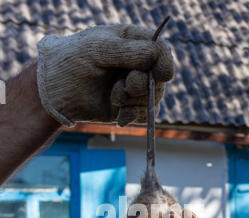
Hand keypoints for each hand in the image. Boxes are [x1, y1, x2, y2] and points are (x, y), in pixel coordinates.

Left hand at [37, 24, 173, 126]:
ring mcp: (135, 88)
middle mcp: (138, 65)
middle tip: (126, 86)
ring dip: (135, 101)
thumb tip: (156, 56)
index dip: (164, 63)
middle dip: (144, 84)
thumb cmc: (73, 61)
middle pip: (160, 77)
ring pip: (154, 98)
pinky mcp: (129, 108)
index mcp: (133, 42)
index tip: (161, 74)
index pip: (161, 50)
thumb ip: (129, 51)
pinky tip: (119, 116)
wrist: (56, 91)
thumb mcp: (99, 49)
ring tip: (114, 98)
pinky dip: (133, 116)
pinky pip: (145, 116)